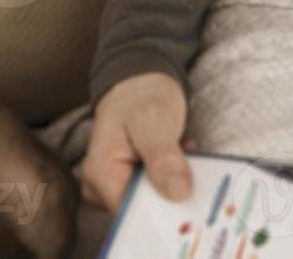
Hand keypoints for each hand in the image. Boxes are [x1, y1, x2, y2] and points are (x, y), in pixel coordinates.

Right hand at [80, 72, 191, 212]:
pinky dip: (174, 173)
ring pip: (154, 198)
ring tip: (184, 149)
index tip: (189, 192)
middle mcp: (102, 186)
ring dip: (175, 179)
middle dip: (172, 192)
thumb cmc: (142, 95)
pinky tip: (183, 152)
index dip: (162, 209)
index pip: (131, 213)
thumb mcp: (154, 119)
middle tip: (192, 164)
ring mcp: (116, 184)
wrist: (140, 80)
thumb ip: (163, 157)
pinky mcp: (131, 179)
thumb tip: (179, 193)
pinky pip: (157, 187)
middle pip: (143, 209)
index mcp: (100, 175)